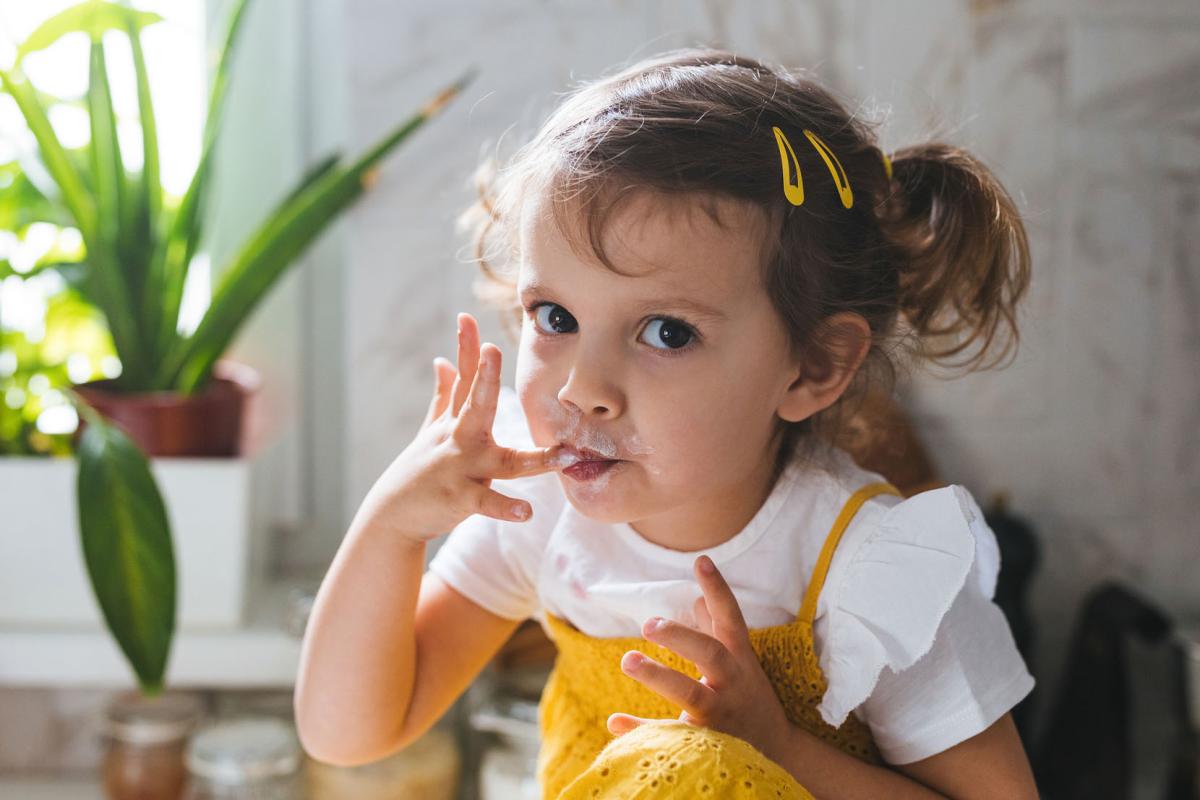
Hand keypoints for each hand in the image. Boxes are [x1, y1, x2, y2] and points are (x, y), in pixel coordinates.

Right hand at [361, 312, 575, 543]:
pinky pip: (489, 503)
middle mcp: (459, 440)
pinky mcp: (462, 499)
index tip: (467, 317)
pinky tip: (527, 512)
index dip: (466, 348)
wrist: (392, 516)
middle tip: (493, 350)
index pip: (464, 379)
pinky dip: (506, 508)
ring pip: (503, 462)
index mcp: (454, 421)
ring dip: (534, 460)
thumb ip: (444, 395)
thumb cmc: (419, 470)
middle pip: (475, 405)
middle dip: (485, 378)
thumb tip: (443, 360)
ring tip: (562, 455)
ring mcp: (461, 469)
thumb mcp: (430, 429)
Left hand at [607, 555, 796, 765]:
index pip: (731, 618)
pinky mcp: (706, 743)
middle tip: (648, 624)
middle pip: (711, 655)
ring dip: (660, 676)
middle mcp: (733, 684)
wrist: (778, 753)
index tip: (700, 561)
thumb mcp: (739, 660)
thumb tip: (696, 597)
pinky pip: (671, 738)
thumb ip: (716, 630)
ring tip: (628, 660)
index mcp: (740, 659)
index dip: (718, 589)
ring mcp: (721, 716)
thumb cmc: (748, 696)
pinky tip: (614, 720)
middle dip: (681, 637)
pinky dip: (642, 730)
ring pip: (693, 695)